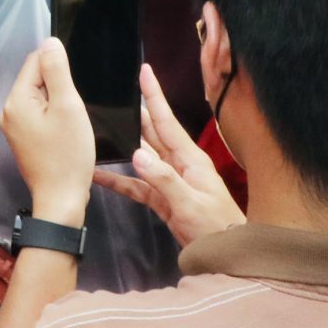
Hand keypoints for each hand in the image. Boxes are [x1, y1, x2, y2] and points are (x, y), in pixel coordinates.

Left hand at [0, 39, 93, 226]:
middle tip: (74, 109)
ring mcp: (14, 127)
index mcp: (16, 100)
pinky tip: (66, 132)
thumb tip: (49, 42)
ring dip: (58, 102)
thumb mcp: (68, 106)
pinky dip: (55, 117)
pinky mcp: (24, 139)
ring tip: (71, 122)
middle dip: (59, 86)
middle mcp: (9, 111)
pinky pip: (39, 115)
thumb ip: (57, 71)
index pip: (36, 61)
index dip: (60, 68)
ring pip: (40, 98)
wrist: (61, 199)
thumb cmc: (68, 155)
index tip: (74, 88)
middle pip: (36, 79)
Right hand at [90, 64, 242, 244]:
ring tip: (100, 129)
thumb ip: (164, 179)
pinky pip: (137, 186)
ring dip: (123, 145)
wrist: (227, 256)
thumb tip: (136, 154)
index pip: (166, 121)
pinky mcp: (163, 200)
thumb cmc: (216, 228)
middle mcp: (180, 164)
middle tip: (114, 95)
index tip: (144, 72)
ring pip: (142, 157)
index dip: (154, 96)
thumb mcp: (190, 203)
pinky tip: (99, 176)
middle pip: (152, 133)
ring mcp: (171, 182)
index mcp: (190, 158)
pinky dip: (119, 181)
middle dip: (135, 113)